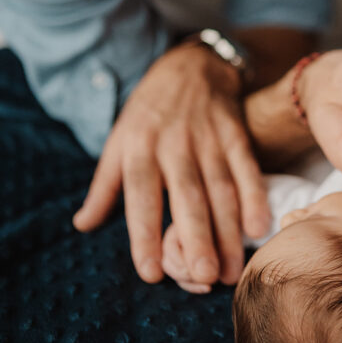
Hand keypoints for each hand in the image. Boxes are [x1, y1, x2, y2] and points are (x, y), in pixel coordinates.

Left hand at [73, 43, 268, 285]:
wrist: (191, 64)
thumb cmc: (149, 111)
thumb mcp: (119, 139)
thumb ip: (104, 185)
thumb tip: (82, 225)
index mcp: (139, 148)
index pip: (141, 196)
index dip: (144, 234)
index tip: (150, 272)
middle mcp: (174, 144)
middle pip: (187, 196)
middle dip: (197, 237)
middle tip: (202, 277)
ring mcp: (208, 138)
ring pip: (220, 189)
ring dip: (228, 230)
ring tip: (230, 271)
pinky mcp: (235, 133)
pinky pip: (247, 168)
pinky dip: (255, 195)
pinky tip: (259, 226)